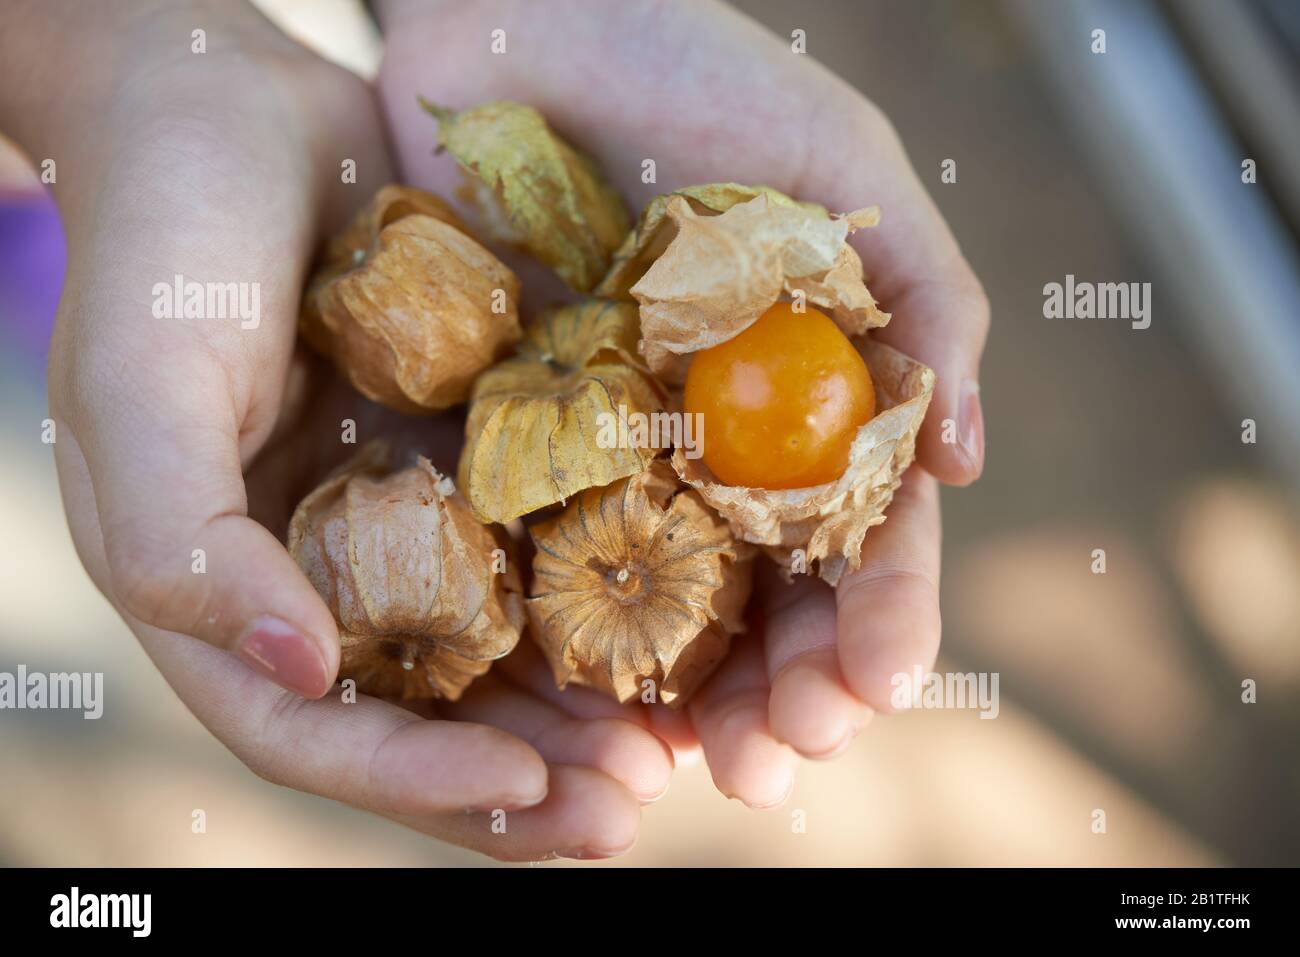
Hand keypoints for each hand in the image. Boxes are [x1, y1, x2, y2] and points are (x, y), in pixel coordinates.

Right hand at [13, 0, 669, 859]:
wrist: (234, 111)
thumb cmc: (163, 242)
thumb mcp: (139, 385)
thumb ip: (180, 540)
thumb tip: (303, 670)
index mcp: (230, 592)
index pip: (314, 730)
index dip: (412, 783)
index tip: (522, 791)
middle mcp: (326, 576)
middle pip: (425, 721)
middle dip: (523, 781)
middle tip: (624, 809)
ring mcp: (409, 521)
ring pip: (501, 655)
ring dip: (581, 716)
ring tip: (669, 756)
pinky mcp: (480, 460)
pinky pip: (547, 550)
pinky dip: (609, 603)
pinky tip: (682, 633)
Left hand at [377, 0, 987, 804]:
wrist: (522, 18)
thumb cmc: (698, 73)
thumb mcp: (844, 170)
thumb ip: (927, 302)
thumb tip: (969, 462)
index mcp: (808, 394)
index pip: (860, 532)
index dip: (878, 614)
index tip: (880, 683)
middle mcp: (714, 443)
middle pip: (764, 597)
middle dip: (786, 687)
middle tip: (782, 762)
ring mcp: (613, 450)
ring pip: (665, 603)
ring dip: (692, 695)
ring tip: (710, 766)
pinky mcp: (513, 437)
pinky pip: (544, 553)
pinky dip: (573, 635)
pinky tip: (590, 701)